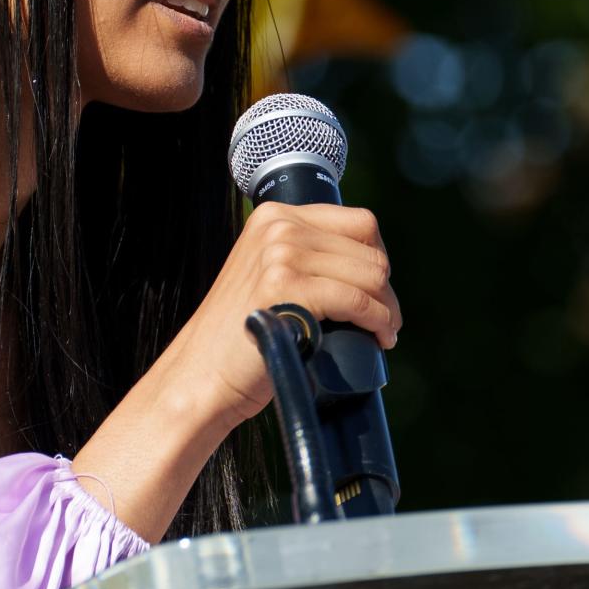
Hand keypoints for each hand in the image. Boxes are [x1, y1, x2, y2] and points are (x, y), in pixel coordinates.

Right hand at [171, 202, 400, 433]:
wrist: (202, 373)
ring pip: (370, 274)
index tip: (375, 289)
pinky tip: (377, 338)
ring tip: (382, 331)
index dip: (378, 258)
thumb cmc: (241, 334)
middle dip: (384, 289)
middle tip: (383, 321)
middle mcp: (278, 227)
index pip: (359, 222)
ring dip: (386, 308)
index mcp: (274, 216)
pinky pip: (358, 300)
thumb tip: (371, 265)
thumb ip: (305, 255)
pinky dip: (377, 322)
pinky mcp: (287, 288)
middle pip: (369, 249)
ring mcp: (281, 255)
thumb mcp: (267, 272)